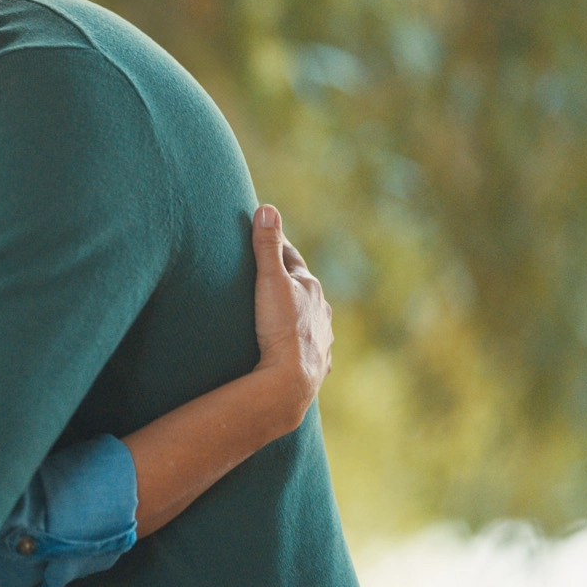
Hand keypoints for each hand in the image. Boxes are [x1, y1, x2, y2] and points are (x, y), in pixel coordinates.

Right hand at [248, 204, 334, 434]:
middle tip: (271, 272)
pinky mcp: (318, 362)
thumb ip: (266, 246)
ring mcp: (322, 337)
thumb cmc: (280, 327)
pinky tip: (304, 348)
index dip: (276, 246)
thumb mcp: (269, 281)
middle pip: (303, 287)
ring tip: (285, 311)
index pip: (291, 258)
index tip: (264, 235)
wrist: (292, 378)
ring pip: (312, 317)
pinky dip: (307, 341)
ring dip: (300, 311)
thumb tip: (267, 208)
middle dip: (289, 279)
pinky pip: (314, 347)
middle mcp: (321, 310)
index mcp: (309, 287)